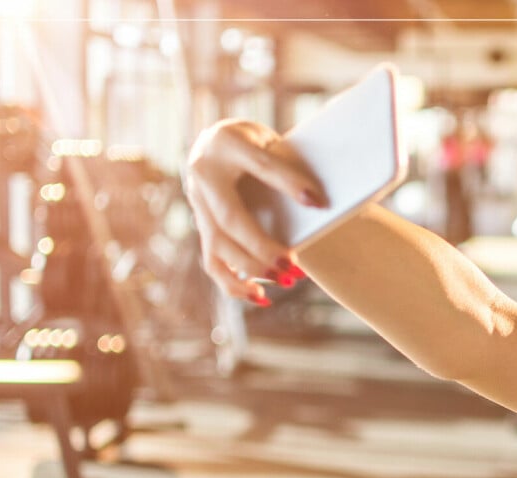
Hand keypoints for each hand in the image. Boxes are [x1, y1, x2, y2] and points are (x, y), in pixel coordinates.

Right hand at [184, 119, 323, 304]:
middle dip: (262, 246)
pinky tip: (261, 296)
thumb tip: (318, 200)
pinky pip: (213, 261)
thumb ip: (288, 164)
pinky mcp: (203, 226)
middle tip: (294, 267)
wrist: (217, 143)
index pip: (261, 165)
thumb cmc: (255, 141)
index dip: (290, 183)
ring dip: (251, 269)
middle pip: (230, 218)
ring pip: (216, 246)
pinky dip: (235, 284)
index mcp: (226, 144)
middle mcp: (203, 175)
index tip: (318, 202)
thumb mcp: (273, 141)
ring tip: (286, 280)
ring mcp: (198, 203)